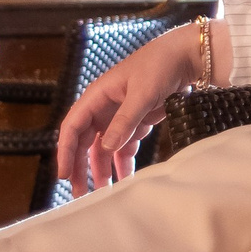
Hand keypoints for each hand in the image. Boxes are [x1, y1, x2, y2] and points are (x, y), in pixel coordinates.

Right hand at [55, 19, 234, 193]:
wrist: (186, 56)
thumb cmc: (159, 65)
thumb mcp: (142, 93)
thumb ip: (125, 120)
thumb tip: (106, 147)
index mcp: (97, 96)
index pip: (73, 127)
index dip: (65, 152)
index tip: (64, 175)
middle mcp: (103, 107)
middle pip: (84, 142)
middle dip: (81, 168)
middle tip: (80, 194)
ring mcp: (119, 116)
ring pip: (103, 148)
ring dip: (102, 170)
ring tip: (103, 193)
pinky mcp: (135, 122)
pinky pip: (123, 147)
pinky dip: (123, 164)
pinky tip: (124, 180)